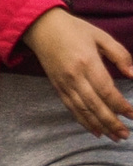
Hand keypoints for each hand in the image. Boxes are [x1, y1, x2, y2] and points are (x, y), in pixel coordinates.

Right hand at [25, 8, 132, 139]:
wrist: (41, 28)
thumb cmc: (74, 29)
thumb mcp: (101, 36)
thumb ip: (119, 55)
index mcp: (87, 63)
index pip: (106, 91)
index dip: (121, 106)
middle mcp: (74, 77)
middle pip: (95, 106)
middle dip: (111, 122)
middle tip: (125, 135)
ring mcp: (64, 84)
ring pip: (83, 110)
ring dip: (99, 125)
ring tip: (113, 137)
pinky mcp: (57, 87)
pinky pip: (71, 108)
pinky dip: (83, 121)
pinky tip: (94, 130)